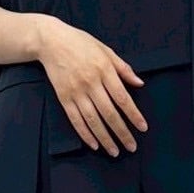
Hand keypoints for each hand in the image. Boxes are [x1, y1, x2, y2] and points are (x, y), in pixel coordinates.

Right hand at [35, 18, 147, 154]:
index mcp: (104, 70)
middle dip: (122, 132)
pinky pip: (76, 120)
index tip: (142, 128)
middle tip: (131, 147)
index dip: (133, 115)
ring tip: (115, 151)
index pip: (122, 98)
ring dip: (105, 138)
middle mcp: (91, 83)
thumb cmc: (81, 43)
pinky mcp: (64, 97)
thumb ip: (123, 68)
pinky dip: (85, 134)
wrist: (51, 41)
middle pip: (109, 113)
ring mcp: (76, 92)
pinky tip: (94, 144)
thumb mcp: (105, 49)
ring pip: (93, 120)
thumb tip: (139, 83)